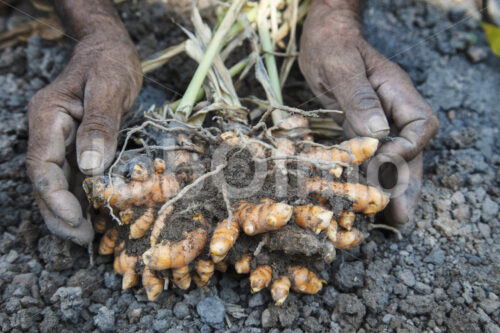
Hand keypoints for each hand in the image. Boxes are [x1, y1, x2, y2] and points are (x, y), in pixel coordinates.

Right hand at [27, 29, 141, 244]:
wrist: (110, 49)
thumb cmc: (110, 63)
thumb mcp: (109, 87)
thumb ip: (100, 124)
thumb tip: (91, 167)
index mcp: (49, 116)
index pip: (41, 164)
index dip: (54, 196)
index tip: (75, 218)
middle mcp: (50, 131)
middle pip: (45, 180)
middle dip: (58, 213)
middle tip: (81, 240)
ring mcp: (62, 138)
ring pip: (58, 182)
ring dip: (68, 211)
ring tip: (86, 237)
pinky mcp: (78, 143)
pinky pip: (74, 175)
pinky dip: (81, 197)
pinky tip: (93, 215)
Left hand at [299, 1, 438, 225]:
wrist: (322, 36)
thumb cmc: (332, 44)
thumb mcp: (341, 66)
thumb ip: (360, 98)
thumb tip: (378, 134)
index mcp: (396, 92)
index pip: (420, 125)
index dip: (408, 147)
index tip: (384, 160)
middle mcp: (392, 109)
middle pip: (411, 150)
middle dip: (407, 183)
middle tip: (400, 216)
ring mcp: (377, 120)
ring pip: (392, 158)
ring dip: (391, 188)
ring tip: (390, 219)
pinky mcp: (358, 128)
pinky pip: (369, 156)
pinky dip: (368, 177)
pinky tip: (364, 198)